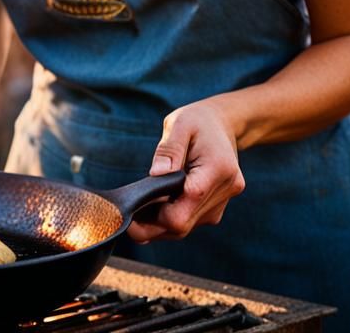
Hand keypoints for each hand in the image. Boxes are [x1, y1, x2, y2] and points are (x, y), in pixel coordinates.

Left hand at [128, 100, 244, 242]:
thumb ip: (168, 150)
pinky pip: (189, 222)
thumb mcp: (180, 124)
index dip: (159, 210)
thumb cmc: (197, 121)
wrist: (221, 126)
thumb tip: (155, 175)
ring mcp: (222, 204)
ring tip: (135, 212)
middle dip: (152, 224)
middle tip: (125, 217)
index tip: (132, 208)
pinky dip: (169, 221)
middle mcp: (225, 191)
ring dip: (159, 225)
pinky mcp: (215, 210)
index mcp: (218, 168)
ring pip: (185, 228)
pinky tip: (151, 210)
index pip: (189, 199)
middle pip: (184, 223)